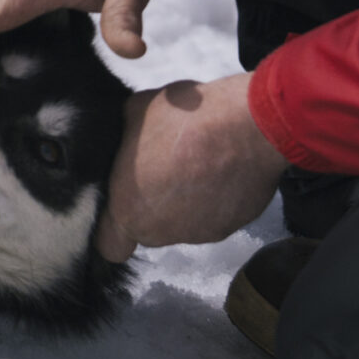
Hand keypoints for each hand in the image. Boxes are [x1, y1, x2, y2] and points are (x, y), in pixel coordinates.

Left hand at [94, 73, 289, 260]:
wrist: (247, 127)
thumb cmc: (182, 120)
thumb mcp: (134, 112)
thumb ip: (124, 139)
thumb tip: (126, 137)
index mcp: (130, 210)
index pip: (111, 246)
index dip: (113, 229)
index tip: (122, 206)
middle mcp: (163, 231)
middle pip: (149, 232)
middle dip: (152, 208)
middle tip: (162, 172)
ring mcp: (201, 233)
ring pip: (184, 225)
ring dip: (185, 203)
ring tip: (196, 164)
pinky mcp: (233, 226)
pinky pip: (216, 217)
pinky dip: (216, 199)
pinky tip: (221, 169)